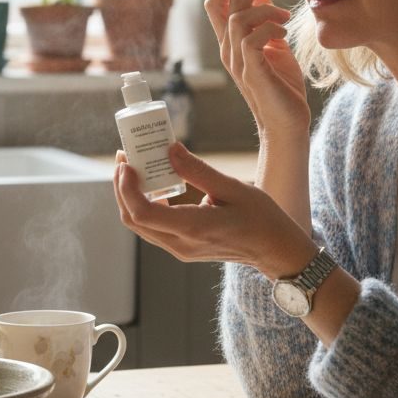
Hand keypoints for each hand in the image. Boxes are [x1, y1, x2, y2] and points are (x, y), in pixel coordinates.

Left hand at [113, 143, 316, 278]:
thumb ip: (197, 170)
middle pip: (133, 219)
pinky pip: (153, 227)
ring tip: (135, 165)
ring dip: (130, 195)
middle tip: (125, 157)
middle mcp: (181, 244)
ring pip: (140, 224)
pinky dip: (144, 204)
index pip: (143, 213)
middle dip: (122, 188)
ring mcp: (180, 249)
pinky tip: (152, 183)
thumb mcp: (232, 187)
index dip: (127, 188)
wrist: (274, 249)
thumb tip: (169, 148)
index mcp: (193, 228)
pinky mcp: (183, 247)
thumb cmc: (260, 218)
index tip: (126, 162)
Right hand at [205, 0, 309, 134]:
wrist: (287, 124)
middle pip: (226, 2)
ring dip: (266, 8)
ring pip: (239, 18)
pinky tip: (284, 34)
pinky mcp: (253, 73)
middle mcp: (228, 50)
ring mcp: (238, 62)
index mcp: (231, 42)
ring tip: (286, 16)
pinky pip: (252, 40)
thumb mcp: (275, 46)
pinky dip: (270, 29)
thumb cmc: (282, 87)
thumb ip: (265, 22)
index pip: (217, 2)